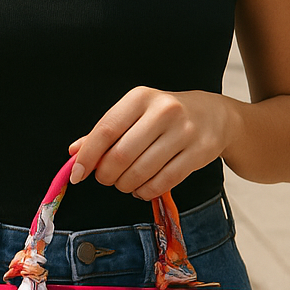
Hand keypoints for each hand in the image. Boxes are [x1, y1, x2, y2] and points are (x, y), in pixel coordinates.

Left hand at [69, 87, 237, 200]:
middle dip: (106, 175)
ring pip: (141, 172)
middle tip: (106, 178)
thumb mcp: (135, 113)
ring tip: (124, 183)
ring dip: (125, 185)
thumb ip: (105, 131)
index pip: (106, 130)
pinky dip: (145, 191)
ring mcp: (184, 132)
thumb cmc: (166, 115)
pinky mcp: (199, 153)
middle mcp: (164, 111)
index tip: (77, 175)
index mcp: (141, 98)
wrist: (215, 114)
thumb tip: (75, 152)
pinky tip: (141, 188)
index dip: (88, 157)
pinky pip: (163, 182)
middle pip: (121, 155)